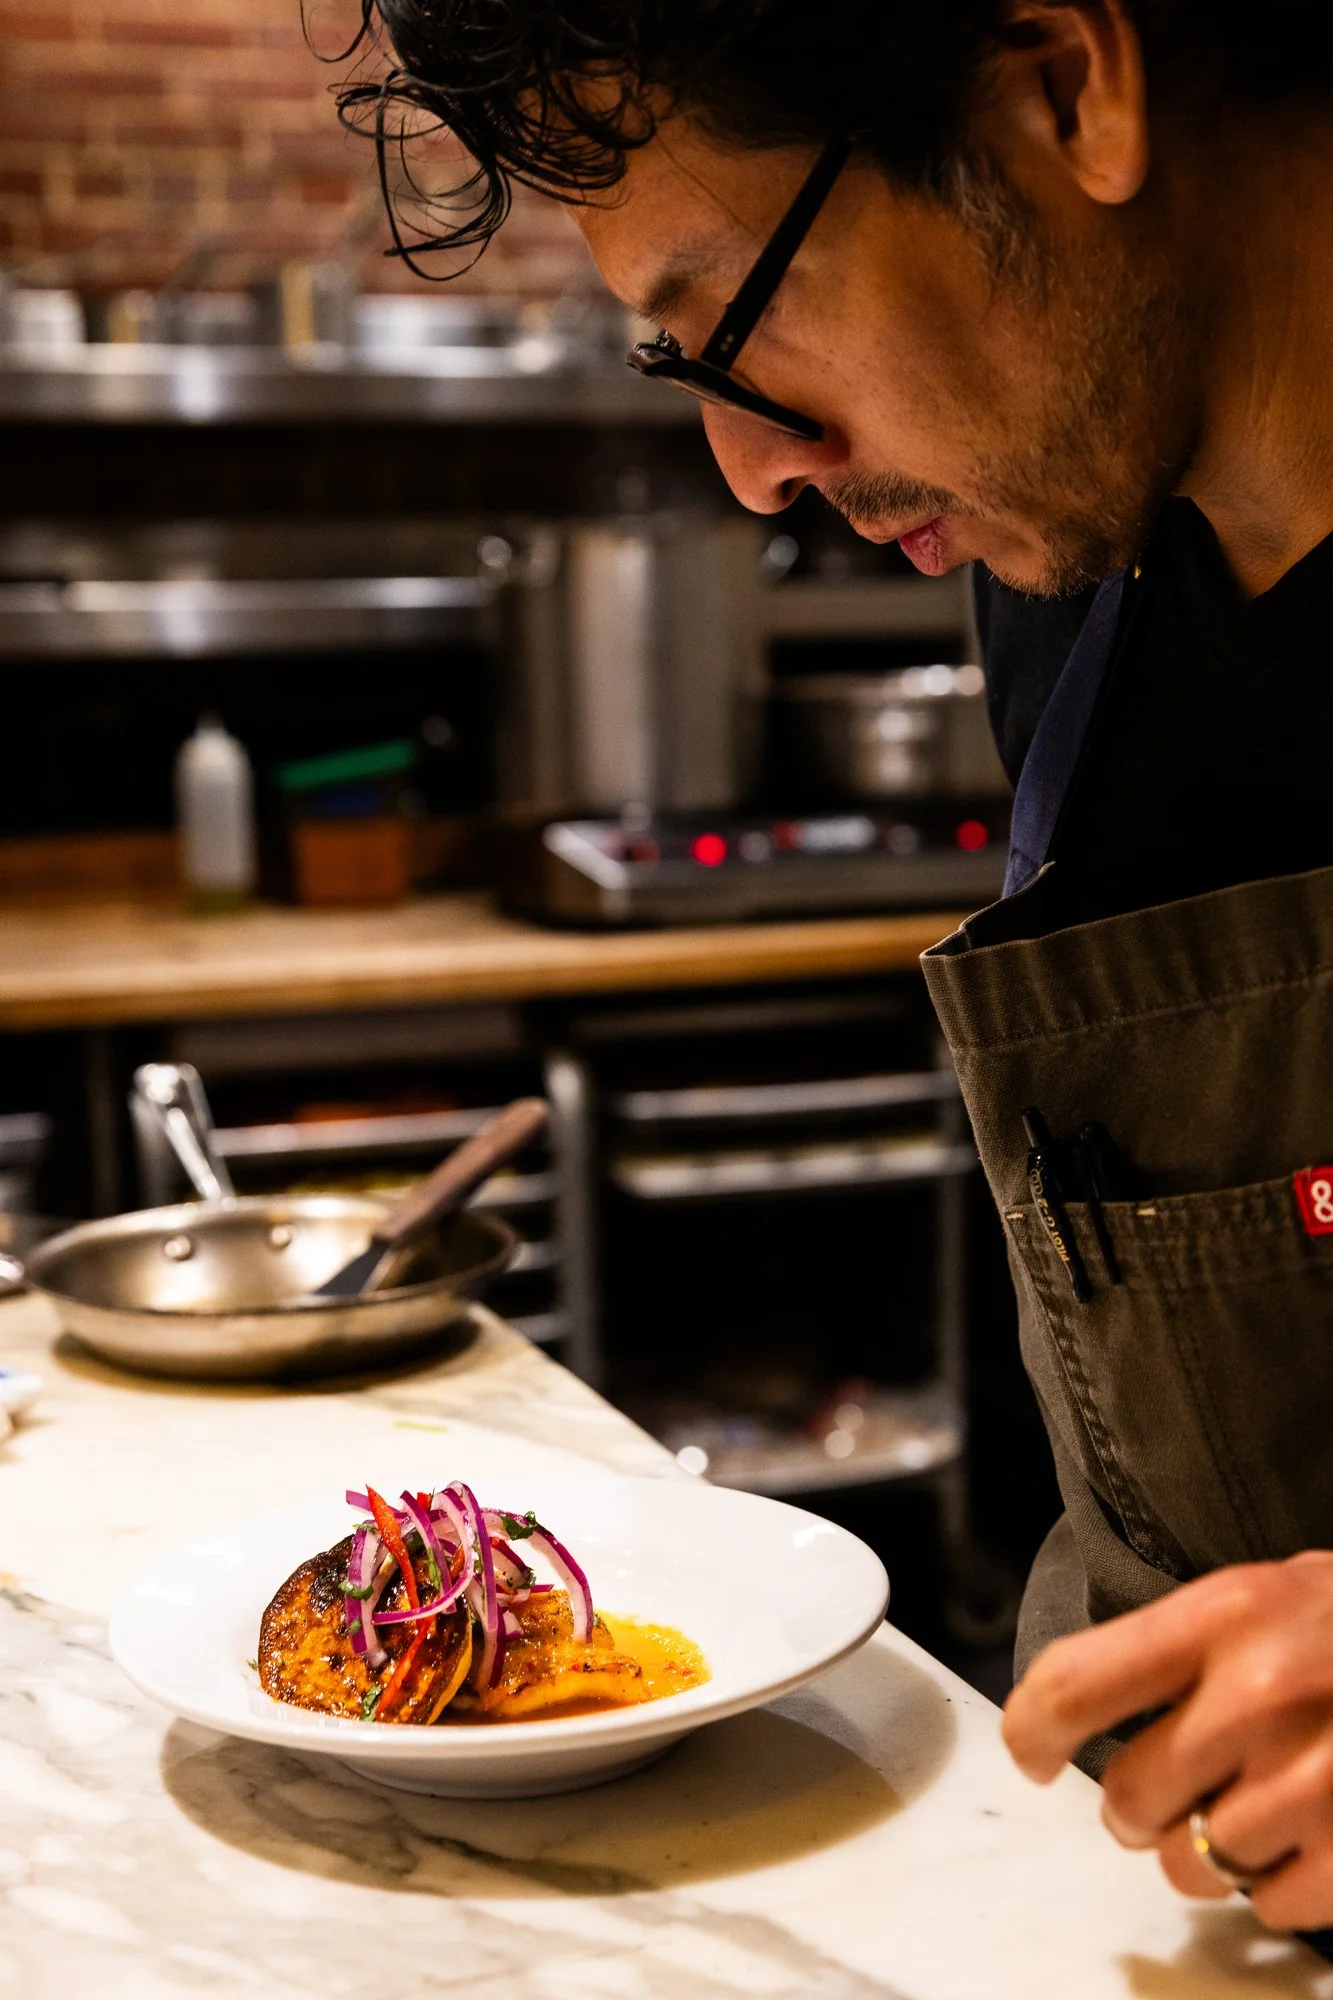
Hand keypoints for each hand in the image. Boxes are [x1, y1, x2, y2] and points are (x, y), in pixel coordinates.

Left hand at [1002, 1552, 1332, 1930]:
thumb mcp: (1264, 1594)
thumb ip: (1178, 1647)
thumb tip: (1068, 1711)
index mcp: (1228, 1614)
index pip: (1078, 1682)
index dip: (1032, 1730)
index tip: (1033, 1755)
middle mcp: (1263, 1693)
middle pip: (1130, 1795)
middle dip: (1136, 1807)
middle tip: (1170, 1789)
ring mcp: (1315, 1779)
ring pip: (1192, 1864)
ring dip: (1203, 1854)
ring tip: (1246, 1809)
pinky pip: (1269, 1906)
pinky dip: (1275, 1887)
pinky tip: (1304, 1836)